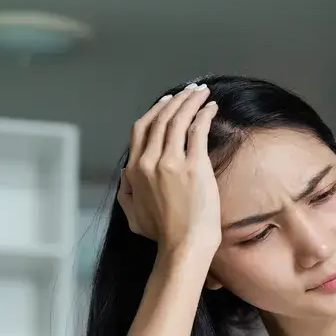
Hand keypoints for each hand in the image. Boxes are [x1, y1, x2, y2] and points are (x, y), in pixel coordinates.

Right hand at [117, 83, 221, 253]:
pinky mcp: (194, 166)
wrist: (183, 244)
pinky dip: (203, 115)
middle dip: (176, 101)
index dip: (155, 112)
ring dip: (190, 102)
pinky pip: (197, 131)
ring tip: (202, 92)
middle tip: (189, 91)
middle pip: (160, 119)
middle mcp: (150, 161)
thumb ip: (126, 194)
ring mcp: (171, 162)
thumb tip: (124, 178)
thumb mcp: (133, 215)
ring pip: (178, 120)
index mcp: (135, 170)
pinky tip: (211, 108)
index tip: (166, 103)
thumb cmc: (163, 235)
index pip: (141, 130)